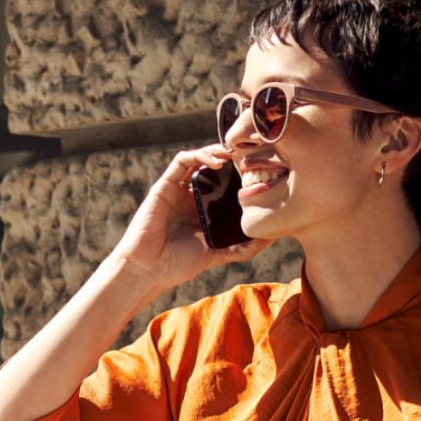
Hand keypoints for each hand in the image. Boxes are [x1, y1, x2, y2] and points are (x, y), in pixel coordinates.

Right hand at [113, 146, 268, 300]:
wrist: (148, 270)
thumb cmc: (178, 265)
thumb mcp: (219, 254)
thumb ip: (244, 247)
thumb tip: (273, 236)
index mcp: (205, 209)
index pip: (227, 183)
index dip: (243, 172)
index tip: (262, 169)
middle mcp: (192, 196)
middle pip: (215, 167)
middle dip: (233, 157)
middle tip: (252, 154)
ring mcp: (178, 190)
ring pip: (199, 158)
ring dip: (218, 151)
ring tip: (235, 153)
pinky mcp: (164, 186)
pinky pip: (182, 161)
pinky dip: (199, 155)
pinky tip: (217, 161)